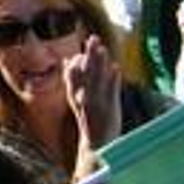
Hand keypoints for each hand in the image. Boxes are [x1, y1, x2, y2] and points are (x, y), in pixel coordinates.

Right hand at [64, 34, 121, 150]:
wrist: (96, 145)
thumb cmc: (88, 119)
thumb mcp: (75, 99)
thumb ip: (72, 79)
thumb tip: (67, 60)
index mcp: (74, 94)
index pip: (72, 73)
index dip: (79, 59)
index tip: (87, 46)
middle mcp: (83, 97)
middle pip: (85, 72)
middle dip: (89, 55)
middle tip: (93, 38)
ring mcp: (96, 102)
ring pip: (97, 79)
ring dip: (100, 63)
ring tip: (103, 49)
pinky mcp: (109, 109)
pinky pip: (111, 91)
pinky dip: (113, 80)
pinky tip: (116, 68)